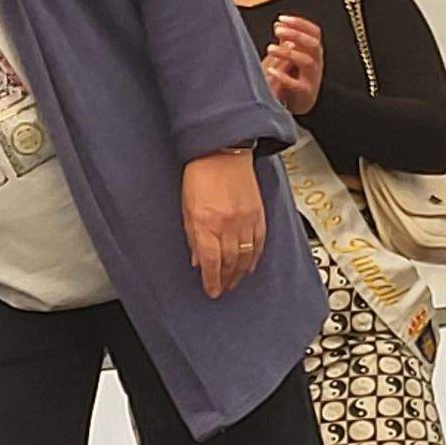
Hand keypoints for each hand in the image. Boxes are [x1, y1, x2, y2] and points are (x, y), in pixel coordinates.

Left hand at [180, 147, 267, 297]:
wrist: (222, 154)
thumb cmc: (200, 176)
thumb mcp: (186, 208)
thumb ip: (192, 236)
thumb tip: (197, 259)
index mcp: (206, 223)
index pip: (210, 262)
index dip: (211, 280)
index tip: (211, 291)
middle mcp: (227, 225)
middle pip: (229, 262)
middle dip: (226, 280)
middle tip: (223, 289)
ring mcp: (245, 220)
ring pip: (246, 256)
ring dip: (240, 273)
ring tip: (235, 282)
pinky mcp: (258, 214)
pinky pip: (259, 242)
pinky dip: (255, 257)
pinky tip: (251, 265)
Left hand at [262, 14, 324, 116]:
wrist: (299, 103)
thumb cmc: (295, 77)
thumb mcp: (292, 56)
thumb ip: (287, 41)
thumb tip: (280, 23)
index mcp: (313, 51)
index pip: (314, 32)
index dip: (300, 23)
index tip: (282, 18)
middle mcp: (316, 62)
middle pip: (313, 44)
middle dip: (296, 34)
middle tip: (278, 30)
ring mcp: (312, 77)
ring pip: (307, 61)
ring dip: (289, 53)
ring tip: (271, 49)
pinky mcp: (305, 92)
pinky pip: (297, 84)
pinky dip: (284, 77)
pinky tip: (271, 71)